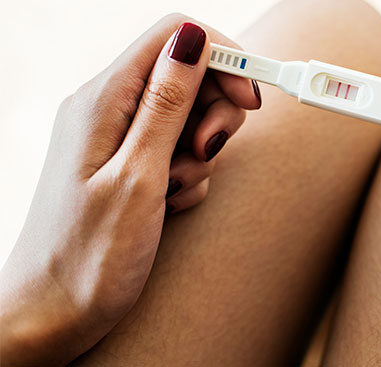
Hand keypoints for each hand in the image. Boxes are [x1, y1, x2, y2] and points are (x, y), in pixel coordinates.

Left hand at [0, 14, 259, 364]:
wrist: (55, 312)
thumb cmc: (86, 254)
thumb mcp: (137, 175)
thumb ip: (167, 103)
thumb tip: (192, 39)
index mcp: (103, 99)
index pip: (173, 38)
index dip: (222, 58)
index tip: (250, 97)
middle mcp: (109, 109)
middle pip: (188, 76)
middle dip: (213, 112)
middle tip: (205, 151)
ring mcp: (120, 139)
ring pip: (189, 117)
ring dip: (199, 153)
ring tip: (173, 190)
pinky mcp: (132, 165)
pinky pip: (180, 152)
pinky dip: (188, 176)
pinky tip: (168, 204)